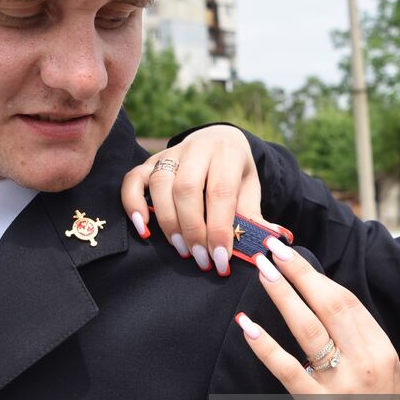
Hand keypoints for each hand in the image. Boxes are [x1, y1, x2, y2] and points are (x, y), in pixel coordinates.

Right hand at [121, 125, 261, 275]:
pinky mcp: (150, 161)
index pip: (220, 192)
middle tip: (201, 259)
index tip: (220, 259)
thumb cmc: (235, 172)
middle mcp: (196, 148)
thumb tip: (266, 246)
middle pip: (187, 189)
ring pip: (160, 184)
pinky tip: (143, 229)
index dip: (219, 228)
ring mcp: (170, 153)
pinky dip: (133, 204)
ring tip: (182, 249)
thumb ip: (253, 216)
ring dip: (168, 222)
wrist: (220, 140)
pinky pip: (133, 179)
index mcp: (227, 153)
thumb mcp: (250, 188)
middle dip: (193, 229)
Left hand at [236, 237, 399, 399]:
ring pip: (308, 329)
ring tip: (262, 271)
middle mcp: (366, 363)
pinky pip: (286, 369)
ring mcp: (342, 386)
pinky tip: (246, 325)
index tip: (294, 256)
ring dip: (282, 295)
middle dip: (299, 273)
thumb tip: (320, 303)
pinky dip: (264, 345)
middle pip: (330, 305)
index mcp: (382, 351)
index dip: (318, 275)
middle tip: (273, 249)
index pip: (348, 301)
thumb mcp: (379, 376)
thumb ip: (356, 343)